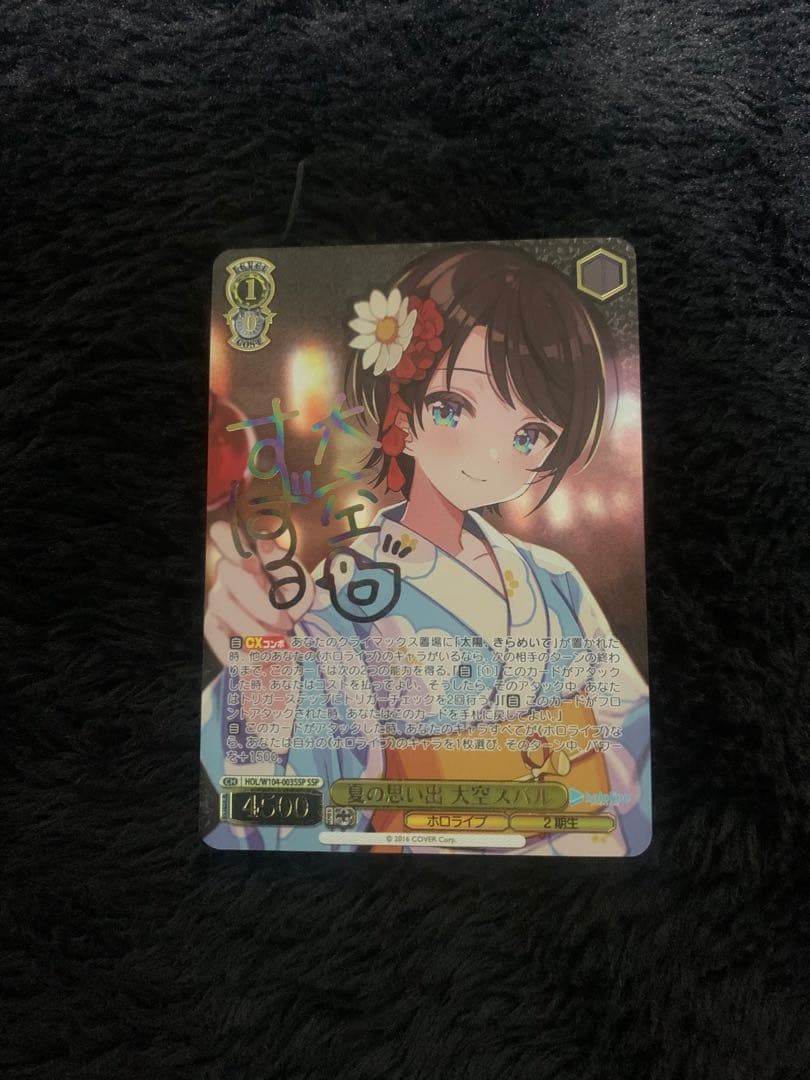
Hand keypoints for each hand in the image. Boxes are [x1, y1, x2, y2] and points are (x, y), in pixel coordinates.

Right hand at [203, 520, 315, 664]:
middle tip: (287, 625)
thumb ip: (284, 565)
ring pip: (223, 604)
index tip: (254, 563)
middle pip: (229, 574)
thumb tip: (263, 542)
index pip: (221, 533)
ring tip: (280, 646)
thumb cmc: (294, 606)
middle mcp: (228, 575)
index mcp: (249, 557)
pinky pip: (216, 636)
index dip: (232, 543)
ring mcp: (218, 599)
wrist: (291, 643)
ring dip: (253, 628)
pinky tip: (260, 664)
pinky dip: (237, 653)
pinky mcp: (213, 625)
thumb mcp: (300, 585)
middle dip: (260, 603)